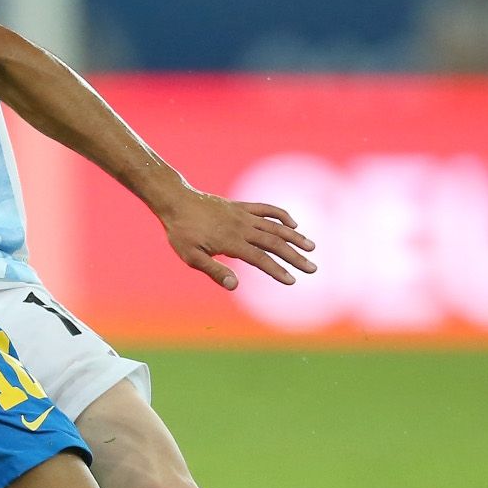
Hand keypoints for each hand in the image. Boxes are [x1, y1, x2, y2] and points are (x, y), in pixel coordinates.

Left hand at [155, 191, 316, 290]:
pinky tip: (293, 224)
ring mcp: (243, 215)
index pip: (260, 259)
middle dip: (295, 256)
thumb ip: (214, 270)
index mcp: (231, 242)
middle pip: (274, 243)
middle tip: (312, 268)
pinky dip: (281, 215)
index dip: (277, 270)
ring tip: (311, 247)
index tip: (292, 280)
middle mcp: (241, 227)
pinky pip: (266, 209)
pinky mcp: (241, 206)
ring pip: (275, 226)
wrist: (175, 201)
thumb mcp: (191, 257)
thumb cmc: (181, 233)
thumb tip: (234, 286)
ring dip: (294, 237)